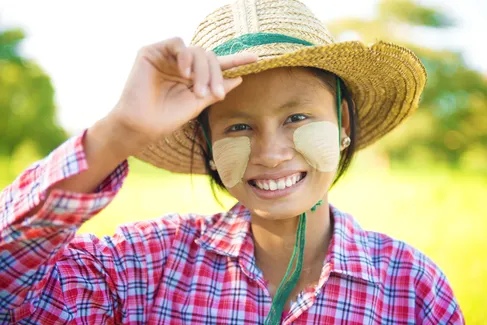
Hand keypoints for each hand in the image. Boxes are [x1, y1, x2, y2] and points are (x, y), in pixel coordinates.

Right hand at [105, 37, 257, 155]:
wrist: (143, 125)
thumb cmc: (168, 118)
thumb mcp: (198, 103)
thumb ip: (217, 89)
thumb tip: (239, 78)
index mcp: (193, 77)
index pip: (217, 65)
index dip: (236, 60)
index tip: (256, 59)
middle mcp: (182, 66)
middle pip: (209, 58)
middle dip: (215, 75)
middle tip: (215, 95)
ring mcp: (168, 58)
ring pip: (197, 51)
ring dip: (202, 71)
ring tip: (198, 91)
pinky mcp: (152, 52)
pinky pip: (177, 44)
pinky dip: (186, 57)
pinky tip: (185, 74)